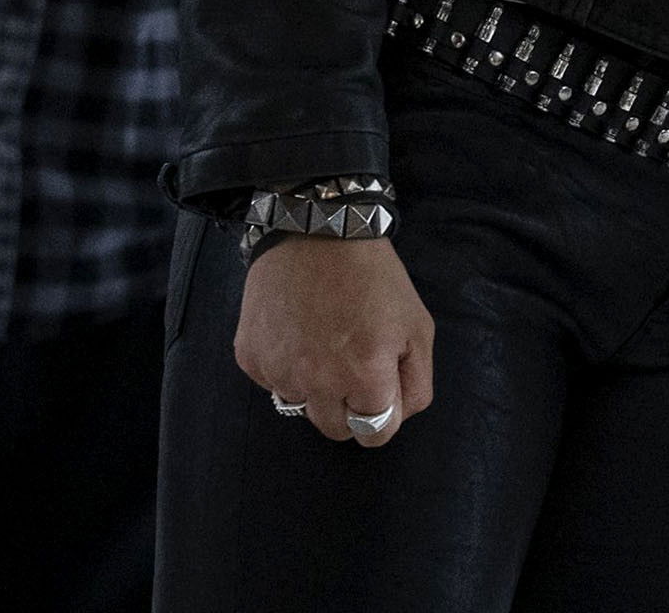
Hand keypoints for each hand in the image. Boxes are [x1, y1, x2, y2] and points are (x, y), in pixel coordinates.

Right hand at [233, 236, 433, 446]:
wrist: (315, 234)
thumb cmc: (374, 278)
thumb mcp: (417, 326)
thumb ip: (416, 382)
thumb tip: (399, 415)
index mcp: (365, 378)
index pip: (375, 435)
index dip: (384, 417)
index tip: (383, 394)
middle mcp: (318, 384)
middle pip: (337, 431)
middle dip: (352, 410)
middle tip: (356, 369)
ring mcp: (279, 373)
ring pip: (303, 407)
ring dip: (317, 388)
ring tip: (326, 342)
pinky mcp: (251, 359)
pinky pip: (274, 384)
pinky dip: (287, 369)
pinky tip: (299, 333)